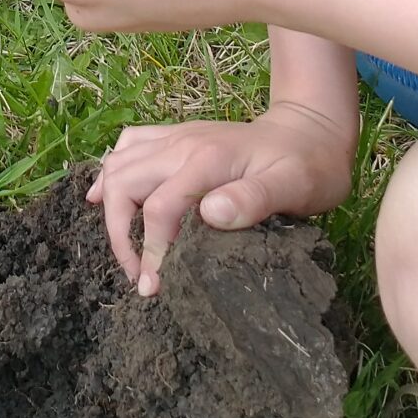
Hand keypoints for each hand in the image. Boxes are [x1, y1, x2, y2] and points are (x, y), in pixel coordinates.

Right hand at [90, 102, 356, 292]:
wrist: (312, 130)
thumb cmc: (307, 166)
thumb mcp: (293, 186)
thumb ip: (253, 200)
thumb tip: (209, 215)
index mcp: (207, 160)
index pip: (160, 208)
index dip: (151, 251)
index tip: (153, 287)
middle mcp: (182, 144)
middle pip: (124, 183)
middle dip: (120, 233)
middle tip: (138, 274)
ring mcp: (177, 137)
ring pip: (119, 163)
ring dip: (112, 206)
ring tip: (126, 249)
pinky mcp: (176, 137)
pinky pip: (130, 145)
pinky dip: (111, 171)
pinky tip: (105, 196)